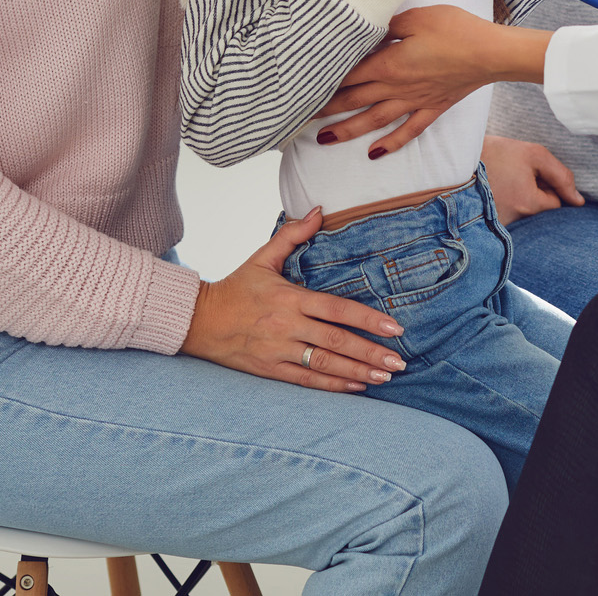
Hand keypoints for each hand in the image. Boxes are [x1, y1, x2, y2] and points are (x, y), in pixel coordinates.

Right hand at [180, 207, 408, 391]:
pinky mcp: (270, 370)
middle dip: (371, 353)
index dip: (367, 319)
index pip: (337, 309)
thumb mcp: (262, 257)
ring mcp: (279, 351)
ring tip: (385, 377)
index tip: (394, 327)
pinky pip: (307, 381)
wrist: (198, 320)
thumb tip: (320, 211)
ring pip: (325, 365)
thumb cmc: (236, 287)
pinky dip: (333, 386)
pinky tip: (356, 387)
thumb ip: (293, 235)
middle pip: (337, 341)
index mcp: (290, 298)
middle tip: (399, 361)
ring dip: (358, 372)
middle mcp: (287, 326)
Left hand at [314, 6, 550, 155]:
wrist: (490, 53)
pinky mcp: (432, 107)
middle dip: (326, 109)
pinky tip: (374, 153)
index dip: (323, 82)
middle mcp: (396, 87)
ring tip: (325, 140)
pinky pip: (407, 131)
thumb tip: (367, 28)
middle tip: (300, 119)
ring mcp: (414, 101)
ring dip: (348, 131)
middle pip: (354, 100)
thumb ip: (387, 25)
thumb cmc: (455, 30)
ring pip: (374, 120)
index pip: (348, 75)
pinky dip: (390, 144)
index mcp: (388, 63)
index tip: (302, 89)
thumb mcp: (416, 17)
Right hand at [482, 135, 583, 223]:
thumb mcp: (532, 154)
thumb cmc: (494, 154)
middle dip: (533, 193)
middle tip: (515, 173)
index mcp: (528, 204)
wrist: (450, 160)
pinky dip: (501, 202)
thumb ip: (560, 175)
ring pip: (520, 212)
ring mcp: (497, 225)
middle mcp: (514, 221)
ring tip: (501, 177)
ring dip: (516, 196)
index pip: (554, 203)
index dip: (547, 185)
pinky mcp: (483, 225)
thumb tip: (579, 201)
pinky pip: (503, 215)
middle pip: (538, 210)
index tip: (530, 172)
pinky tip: (491, 186)